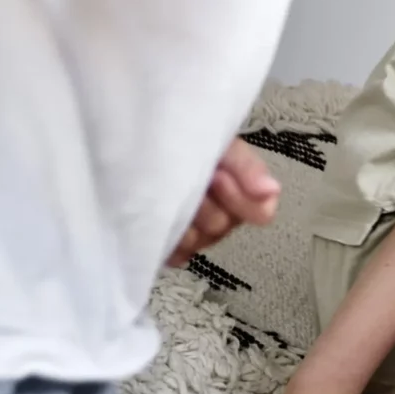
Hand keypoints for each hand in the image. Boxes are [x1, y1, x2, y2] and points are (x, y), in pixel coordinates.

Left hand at [166, 138, 279, 266]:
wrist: (121, 142)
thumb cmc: (170, 138)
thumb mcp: (216, 143)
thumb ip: (246, 166)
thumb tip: (273, 194)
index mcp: (237, 182)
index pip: (260, 208)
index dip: (238, 196)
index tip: (216, 177)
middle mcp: (220, 209)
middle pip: (226, 225)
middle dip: (206, 205)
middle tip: (188, 185)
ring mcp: (193, 230)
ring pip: (202, 241)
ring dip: (184, 221)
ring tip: (166, 200)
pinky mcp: (166, 246)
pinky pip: (179, 255)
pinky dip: (170, 242)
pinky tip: (159, 224)